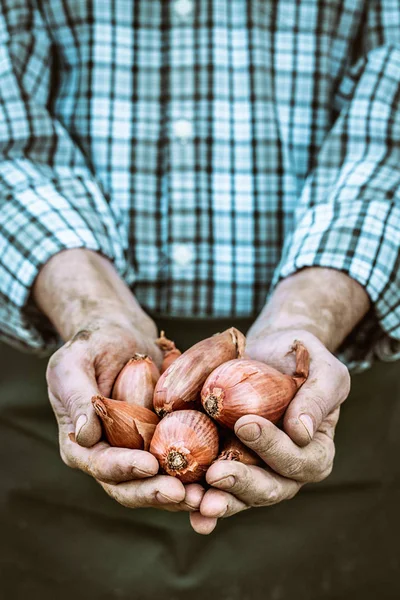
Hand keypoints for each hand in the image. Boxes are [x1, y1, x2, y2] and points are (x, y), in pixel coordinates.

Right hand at [47, 318, 204, 512]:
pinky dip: (198, 476)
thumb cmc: (92, 344)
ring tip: (205, 497)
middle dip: (155, 492)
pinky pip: (180, 465)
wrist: (124, 335)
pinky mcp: (165, 443)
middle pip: (129, 487)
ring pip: (158, 484)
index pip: (99, 464)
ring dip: (180, 495)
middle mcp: (109, 456)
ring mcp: (139, 453)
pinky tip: (220, 476)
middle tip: (183, 494)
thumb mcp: (73, 363)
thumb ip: (76, 397)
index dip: (123, 468)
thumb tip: (84, 436)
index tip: (149, 465)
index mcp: (81, 444)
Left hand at [190, 329, 349, 533]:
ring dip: (217, 502)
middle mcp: (286, 472)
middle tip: (215, 475)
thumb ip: (318, 399)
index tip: (245, 424)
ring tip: (195, 501)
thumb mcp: (323, 370)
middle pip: (267, 489)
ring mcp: (255, 472)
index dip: (273, 448)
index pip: (297, 460)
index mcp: (315, 453)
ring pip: (238, 497)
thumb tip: (302, 432)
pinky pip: (214, 488)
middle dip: (241, 484)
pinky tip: (183, 500)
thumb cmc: (302, 357)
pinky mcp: (227, 465)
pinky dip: (199, 498)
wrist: (268, 351)